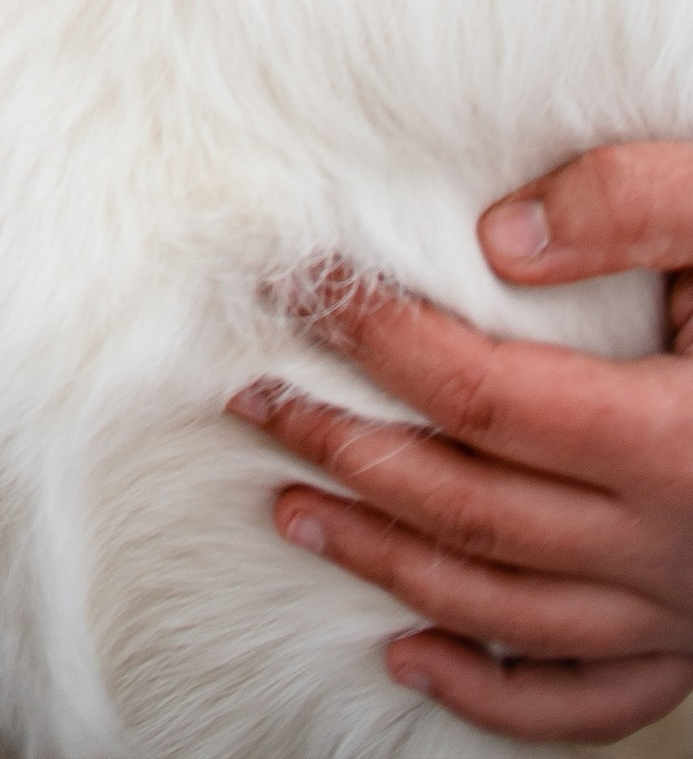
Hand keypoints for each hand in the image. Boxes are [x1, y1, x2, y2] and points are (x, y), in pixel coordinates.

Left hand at [229, 145, 692, 740]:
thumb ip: (632, 204)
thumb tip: (496, 237)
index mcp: (673, 439)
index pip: (480, 395)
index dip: (377, 339)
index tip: (299, 289)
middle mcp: (669, 542)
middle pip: (468, 506)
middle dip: (346, 449)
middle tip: (251, 398)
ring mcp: (685, 606)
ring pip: (503, 606)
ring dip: (387, 557)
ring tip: (291, 503)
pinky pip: (585, 696)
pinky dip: (493, 691)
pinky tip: (414, 655)